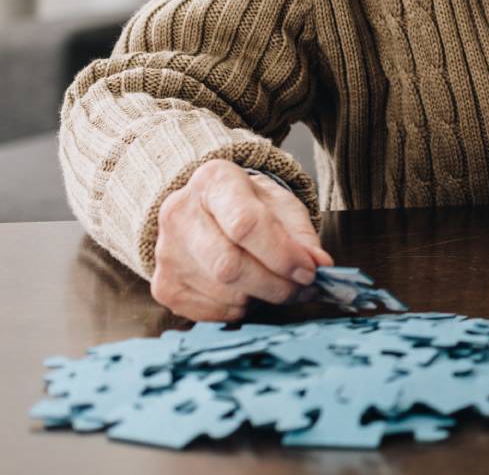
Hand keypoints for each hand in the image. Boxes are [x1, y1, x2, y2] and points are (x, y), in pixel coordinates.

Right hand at [151, 159, 330, 322]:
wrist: (209, 211)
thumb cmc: (251, 206)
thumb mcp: (282, 207)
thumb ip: (302, 236)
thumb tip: (321, 266)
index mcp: (213, 180)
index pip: (245, 224)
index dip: (282, 254)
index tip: (310, 271)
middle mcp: (179, 213)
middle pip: (229, 265)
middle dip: (275, 284)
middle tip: (302, 288)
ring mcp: (166, 252)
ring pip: (221, 292)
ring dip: (261, 297)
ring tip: (279, 286)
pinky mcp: (163, 285)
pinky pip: (209, 312)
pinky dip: (240, 309)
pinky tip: (251, 292)